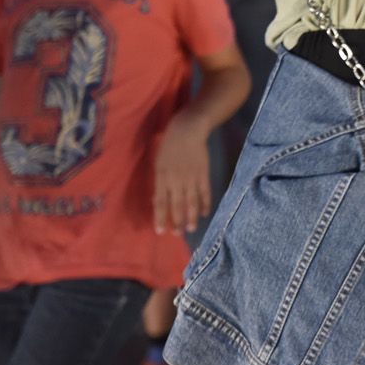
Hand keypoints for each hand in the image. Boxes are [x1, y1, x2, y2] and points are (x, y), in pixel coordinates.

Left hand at [154, 115, 210, 234]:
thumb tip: (158, 202)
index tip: (161, 231)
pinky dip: (205, 202)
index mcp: (162, 177)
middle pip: (177, 204)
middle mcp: (176, 179)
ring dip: (191, 216)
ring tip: (191, 229)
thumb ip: (159, 183)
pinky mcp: (203, 173)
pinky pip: (204, 191)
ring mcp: (191, 177)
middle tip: (177, 234)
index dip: (161, 218)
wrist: (187, 130)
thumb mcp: (159, 164)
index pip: (161, 202)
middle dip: (177, 221)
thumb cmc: (169, 147)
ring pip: (191, 200)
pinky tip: (204, 213)